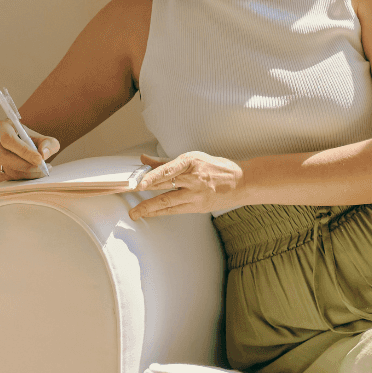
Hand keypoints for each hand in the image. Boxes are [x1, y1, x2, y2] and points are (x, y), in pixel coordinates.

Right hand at [0, 119, 59, 182]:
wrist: (19, 144)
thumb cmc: (30, 139)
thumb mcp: (41, 137)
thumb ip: (48, 143)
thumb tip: (44, 153)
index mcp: (1, 127)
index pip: (9, 140)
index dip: (24, 151)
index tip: (39, 159)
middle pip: (5, 157)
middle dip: (26, 165)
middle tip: (43, 168)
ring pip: (6, 169)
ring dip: (27, 173)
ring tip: (43, 170)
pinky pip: (8, 177)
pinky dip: (24, 178)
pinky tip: (35, 174)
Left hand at [130, 151, 244, 218]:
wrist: (241, 182)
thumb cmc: (217, 168)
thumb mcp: (192, 158)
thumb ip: (166, 162)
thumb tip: (145, 160)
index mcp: (192, 162)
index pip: (168, 170)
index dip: (153, 177)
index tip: (140, 183)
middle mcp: (194, 178)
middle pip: (165, 187)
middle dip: (145, 194)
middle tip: (130, 198)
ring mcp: (197, 195)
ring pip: (168, 203)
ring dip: (150, 209)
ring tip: (136, 213)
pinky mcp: (199, 207)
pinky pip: (176, 210)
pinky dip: (162, 211)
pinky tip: (151, 213)